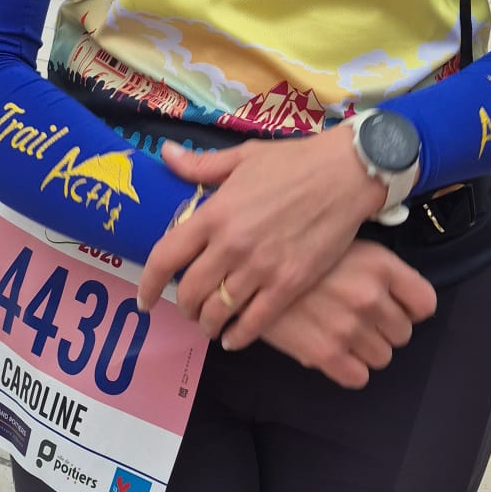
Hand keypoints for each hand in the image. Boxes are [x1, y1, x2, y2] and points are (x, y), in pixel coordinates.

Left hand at [137, 125, 388, 346]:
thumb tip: (166, 154)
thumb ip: (202, 165)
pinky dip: (238, 336)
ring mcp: (260, 268)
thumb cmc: (294, 161)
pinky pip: (254, 322)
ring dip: (208, 323)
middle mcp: (231, 245)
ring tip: (209, 324)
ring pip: (218, 311)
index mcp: (215, 213)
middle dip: (183, 306)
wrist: (345, 174)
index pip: (166, 257)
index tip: (145, 299)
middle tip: (187, 308)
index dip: (148, 284)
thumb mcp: (244, 156)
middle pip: (190, 292)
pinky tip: (233, 338)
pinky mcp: (289, 284)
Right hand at [262, 240, 436, 387]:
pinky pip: (358, 377)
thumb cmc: (298, 251)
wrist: (248, 268)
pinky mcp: (325, 354)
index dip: (411, 307)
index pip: (425, 303)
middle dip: (385, 327)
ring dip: (367, 348)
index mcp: (381, 265)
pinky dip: (350, 368)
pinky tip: (333, 350)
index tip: (397, 306)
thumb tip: (397, 294)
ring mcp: (349, 328)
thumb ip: (378, 268)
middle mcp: (371, 297)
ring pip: (383, 357)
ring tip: (343, 332)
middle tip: (360, 316)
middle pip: (403, 333)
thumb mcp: (345, 243)